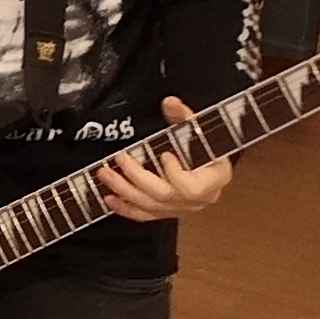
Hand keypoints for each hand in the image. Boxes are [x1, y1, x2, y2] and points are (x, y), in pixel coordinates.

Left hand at [94, 98, 230, 224]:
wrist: (210, 162)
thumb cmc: (206, 145)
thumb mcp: (200, 128)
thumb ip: (185, 116)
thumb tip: (169, 102)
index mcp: (215, 180)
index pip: (191, 188)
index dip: (174, 174)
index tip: (163, 153)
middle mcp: (199, 200)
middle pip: (163, 195)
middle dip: (136, 177)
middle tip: (119, 159)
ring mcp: (182, 209)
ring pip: (149, 206)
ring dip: (123, 190)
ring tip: (104, 174)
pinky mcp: (167, 212)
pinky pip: (144, 216)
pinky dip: (125, 208)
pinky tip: (108, 198)